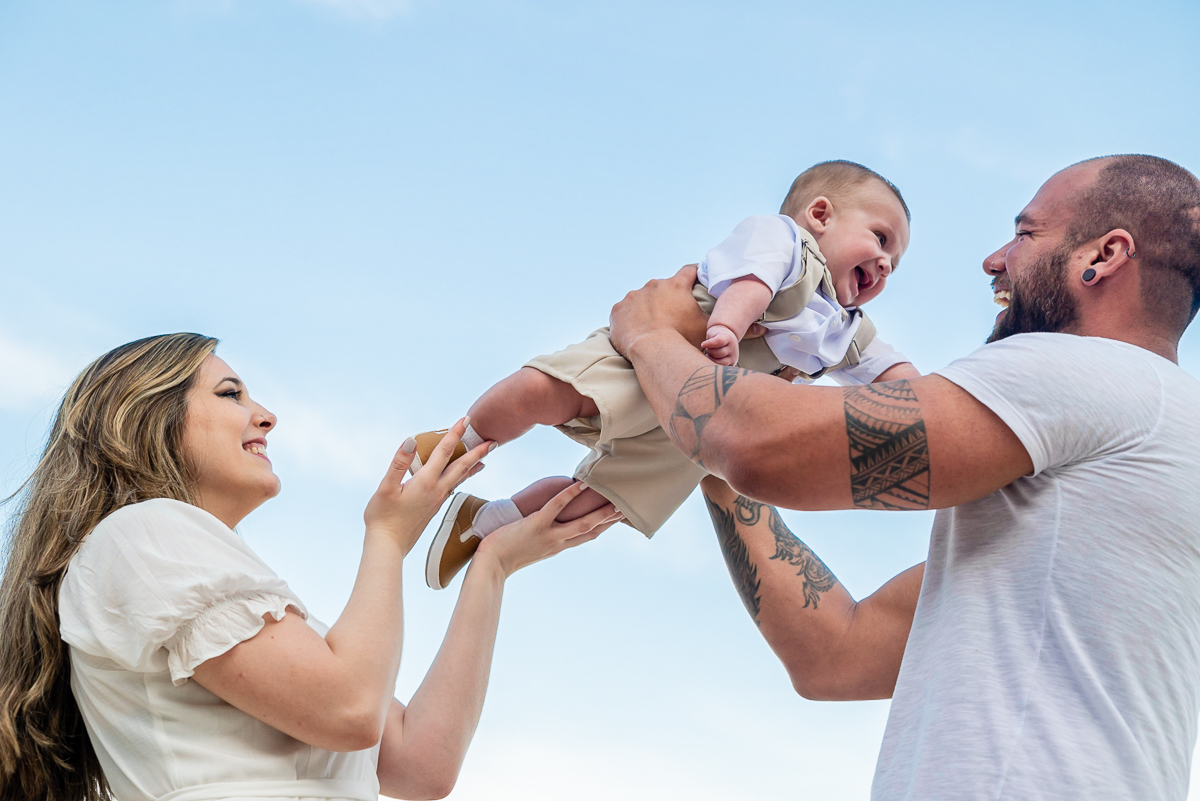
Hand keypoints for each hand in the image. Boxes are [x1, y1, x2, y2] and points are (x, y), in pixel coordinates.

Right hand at [363, 418, 490, 554]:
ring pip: (460, 478)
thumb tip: (410, 440)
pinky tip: (461, 478)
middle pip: (462, 466)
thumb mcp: (385, 487)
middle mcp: (436, 490)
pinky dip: (462, 478)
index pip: (444, 452)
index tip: (466, 419)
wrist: (388, 546)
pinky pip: (453, 487)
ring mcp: (437, 500)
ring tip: (485, 458)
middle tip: (493, 441)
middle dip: (477, 451)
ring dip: (473, 465)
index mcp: (426, 481)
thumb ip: (399, 463)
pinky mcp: (434, 508)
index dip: (455, 433)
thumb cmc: (382, 517)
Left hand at [474, 482, 622, 577]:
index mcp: (557, 547)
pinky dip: (568, 496)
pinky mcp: (536, 525)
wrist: (489, 564)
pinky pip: (555, 508)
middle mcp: (558, 543)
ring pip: (581, 524)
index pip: (587, 536)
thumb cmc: (504, 554)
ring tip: (615, 500)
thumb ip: (543, 538)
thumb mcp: (529, 547)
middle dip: (610, 520)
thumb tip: (547, 525)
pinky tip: (580, 484)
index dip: (604, 526)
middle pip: (591, 531)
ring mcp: (549, 535)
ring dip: (600, 513)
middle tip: (628, 508)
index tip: (617, 517)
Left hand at [609, 264, 708, 358]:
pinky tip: (635, 332)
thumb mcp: (704, 326)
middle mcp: (653, 286)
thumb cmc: (682, 340)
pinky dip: (629, 319)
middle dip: (667, 299)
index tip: (697, 275)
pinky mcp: (618, 310)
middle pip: (663, 288)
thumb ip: (708, 314)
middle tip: (671, 317)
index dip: (695, 272)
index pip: (689, 271)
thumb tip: (714, 313)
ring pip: (642, 299)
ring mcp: (633, 296)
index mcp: (676, 286)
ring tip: (650, 328)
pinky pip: (624, 312)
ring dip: (646, 309)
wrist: (652, 352)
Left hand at [701, 324, 739, 365]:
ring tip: (710, 355)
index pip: (719, 341)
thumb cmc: (716, 336)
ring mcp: (733, 357)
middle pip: (718, 353)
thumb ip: (709, 341)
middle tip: (708, 349)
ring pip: (720, 362)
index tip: (702, 345)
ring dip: (712, 360)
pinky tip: (713, 360)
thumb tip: (703, 348)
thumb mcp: (713, 333)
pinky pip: (721, 368)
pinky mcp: (732, 364)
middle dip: (710, 352)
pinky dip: (715, 365)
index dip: (709, 344)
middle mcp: (733, 348)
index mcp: (728, 337)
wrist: (728, 338)